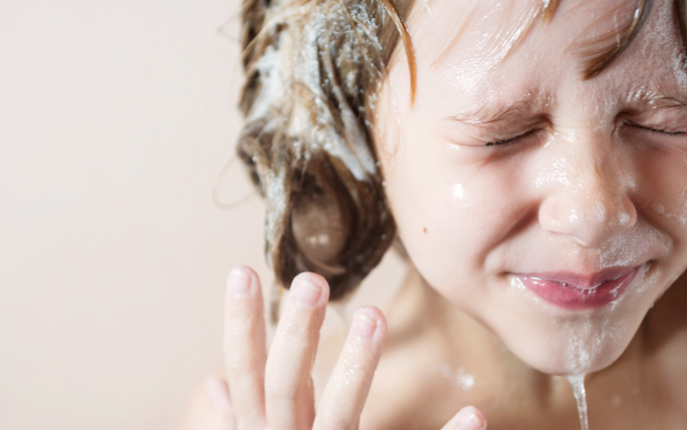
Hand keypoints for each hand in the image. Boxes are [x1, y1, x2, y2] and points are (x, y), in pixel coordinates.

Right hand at [208, 265, 486, 429]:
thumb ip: (236, 422)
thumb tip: (211, 386)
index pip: (245, 373)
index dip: (241, 326)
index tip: (242, 271)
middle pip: (285, 387)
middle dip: (295, 334)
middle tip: (311, 281)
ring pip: (340, 418)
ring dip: (357, 368)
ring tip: (374, 316)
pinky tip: (474, 415)